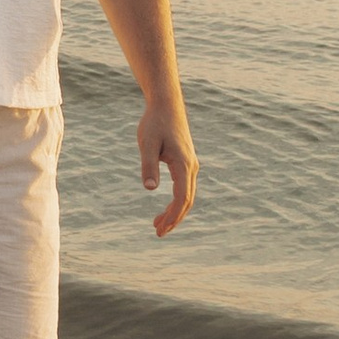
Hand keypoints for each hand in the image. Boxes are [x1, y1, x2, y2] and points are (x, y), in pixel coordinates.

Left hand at [140, 100, 198, 238]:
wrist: (166, 105)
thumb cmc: (154, 123)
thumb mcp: (147, 143)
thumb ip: (148, 165)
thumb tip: (150, 189)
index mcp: (184, 165)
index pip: (181, 198)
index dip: (172, 216)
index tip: (160, 229)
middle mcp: (192, 167)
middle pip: (187, 201)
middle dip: (174, 219)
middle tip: (158, 232)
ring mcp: (191, 165)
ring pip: (187, 195)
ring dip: (175, 211)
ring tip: (158, 224)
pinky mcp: (186, 162)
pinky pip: (185, 188)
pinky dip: (176, 201)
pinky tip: (165, 206)